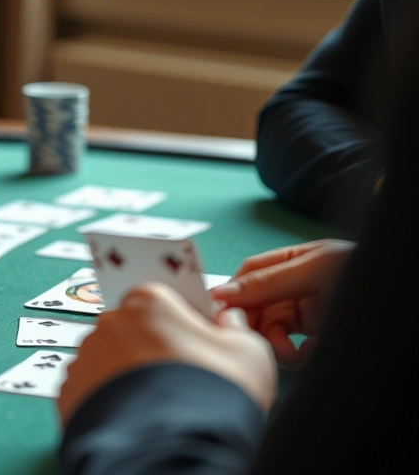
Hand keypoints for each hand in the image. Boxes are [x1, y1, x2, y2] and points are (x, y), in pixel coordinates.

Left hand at [57, 283, 275, 424]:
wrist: (171, 450)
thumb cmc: (212, 395)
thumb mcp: (249, 354)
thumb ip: (236, 328)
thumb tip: (229, 321)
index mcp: (149, 300)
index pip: (163, 300)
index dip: (182, 323)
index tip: (195, 344)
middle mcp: (109, 322)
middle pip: (132, 328)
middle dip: (150, 348)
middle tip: (176, 379)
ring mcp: (84, 357)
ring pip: (108, 359)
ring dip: (125, 375)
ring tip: (153, 403)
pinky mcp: (68, 391)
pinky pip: (90, 389)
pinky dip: (106, 399)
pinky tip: (131, 415)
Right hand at [211, 239, 353, 366]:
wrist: (407, 302)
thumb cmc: (365, 272)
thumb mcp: (316, 269)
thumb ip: (269, 280)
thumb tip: (223, 292)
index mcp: (294, 261)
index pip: (249, 274)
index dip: (231, 292)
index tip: (216, 312)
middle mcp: (297, 286)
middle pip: (255, 306)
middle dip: (251, 323)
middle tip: (246, 339)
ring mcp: (308, 313)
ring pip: (271, 332)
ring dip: (274, 345)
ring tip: (289, 353)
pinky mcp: (318, 339)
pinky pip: (294, 351)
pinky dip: (298, 355)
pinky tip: (312, 353)